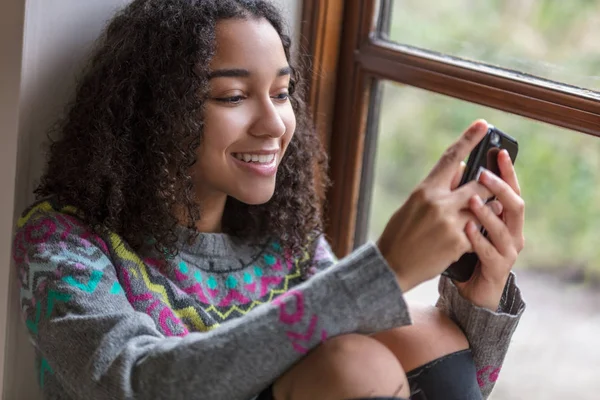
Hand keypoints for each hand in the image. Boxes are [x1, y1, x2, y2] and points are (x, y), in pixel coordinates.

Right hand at [377, 120, 492, 292]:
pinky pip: (478, 232)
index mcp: (425, 190)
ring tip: (482, 214)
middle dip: (489, 185)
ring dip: (487, 211)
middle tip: (495, 183)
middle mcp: (438, 203)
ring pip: (484, 209)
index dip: (469, 139)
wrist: (392, 266)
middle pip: (479, 185)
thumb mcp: (413, 205)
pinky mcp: (458, 242)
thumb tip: (460, 169)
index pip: (451, 158)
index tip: (483, 124)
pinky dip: (477, 234)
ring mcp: (450, 222)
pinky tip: (468, 239)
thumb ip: (437, 188)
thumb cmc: (400, 234)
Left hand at [455, 150, 524, 310]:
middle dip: (501, 188)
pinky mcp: (497, 268)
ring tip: (472, 199)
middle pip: (515, 205)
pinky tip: (466, 228)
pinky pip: (489, 251)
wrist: (471, 289)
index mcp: (506, 218)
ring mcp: (507, 251)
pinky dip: (477, 239)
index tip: (499, 151)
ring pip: (503, 228)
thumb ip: (467, 198)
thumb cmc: (469, 251)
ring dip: (488, 212)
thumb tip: (461, 166)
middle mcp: (512, 232)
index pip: (511, 189)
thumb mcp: (467, 220)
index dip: (507, 171)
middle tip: (483, 174)